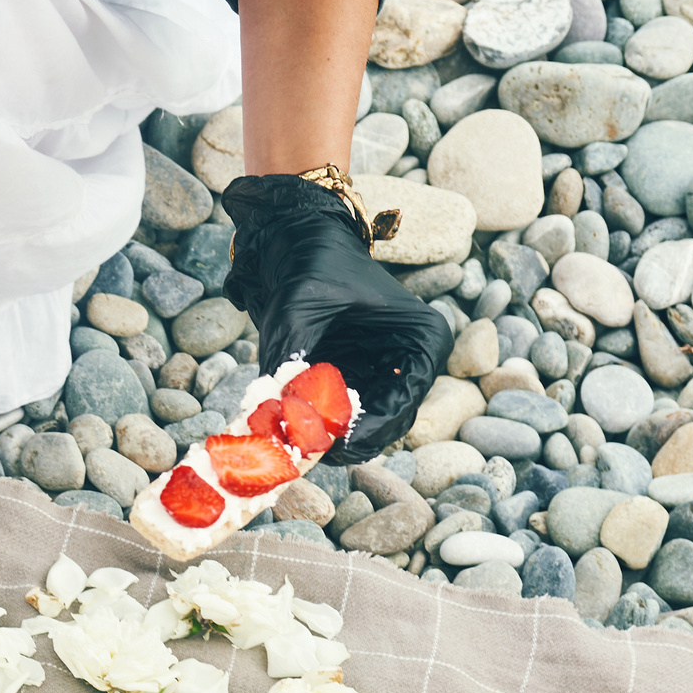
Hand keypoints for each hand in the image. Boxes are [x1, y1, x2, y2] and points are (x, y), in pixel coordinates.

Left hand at [221, 172, 454, 463]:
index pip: (406, 400)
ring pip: (362, 431)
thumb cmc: (310, 264)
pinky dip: (313, 428)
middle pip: (387, 426)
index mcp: (421, 340)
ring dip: (327, 439)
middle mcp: (408, 364)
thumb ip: (289, 357)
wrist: (295, 242)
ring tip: (290, 438)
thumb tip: (272, 412)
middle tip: (305, 450)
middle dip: (346, 441)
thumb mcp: (298, 308)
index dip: (370, 429)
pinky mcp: (352, 385)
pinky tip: (284, 427)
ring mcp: (381, 378)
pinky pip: (338, 422)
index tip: (334, 444)